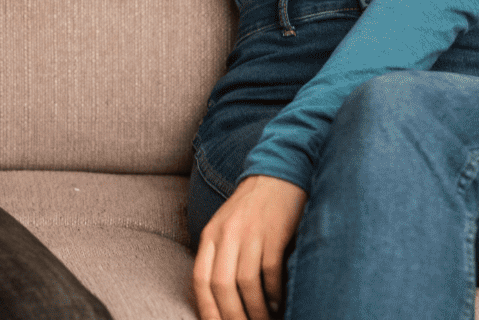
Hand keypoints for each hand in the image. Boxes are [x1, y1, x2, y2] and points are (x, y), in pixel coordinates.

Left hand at [193, 175, 306, 319]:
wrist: (278, 173)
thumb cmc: (252, 208)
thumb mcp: (225, 227)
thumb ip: (219, 255)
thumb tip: (220, 298)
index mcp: (210, 234)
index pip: (200, 279)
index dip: (206, 308)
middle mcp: (226, 233)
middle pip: (221, 285)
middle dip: (232, 315)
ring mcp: (250, 232)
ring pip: (246, 282)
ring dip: (256, 309)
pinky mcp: (274, 232)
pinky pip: (270, 271)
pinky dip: (274, 293)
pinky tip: (278, 303)